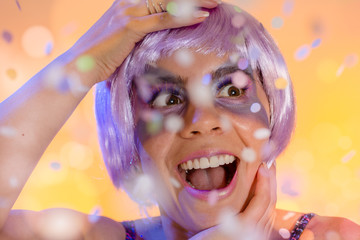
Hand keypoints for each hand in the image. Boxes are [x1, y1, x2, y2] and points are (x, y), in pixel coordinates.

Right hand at [64, 0, 220, 86]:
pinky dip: (183, 18)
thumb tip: (158, 41)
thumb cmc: (101, 58)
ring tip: (215, 3)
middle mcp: (128, 2)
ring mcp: (128, 12)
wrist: (79, 67)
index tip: (200, 2)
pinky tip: (201, 17)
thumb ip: (140, 36)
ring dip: (194, 3)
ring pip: (167, 3)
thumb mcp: (124, 43)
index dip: (181, 0)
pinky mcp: (129, 26)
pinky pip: (162, 19)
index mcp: (127, 5)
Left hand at [190, 163, 276, 239]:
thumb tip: (237, 201)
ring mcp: (253, 230)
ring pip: (268, 200)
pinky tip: (262, 172)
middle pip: (270, 203)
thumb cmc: (209, 239)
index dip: (269, 189)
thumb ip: (236, 216)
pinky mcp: (245, 226)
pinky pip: (260, 201)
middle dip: (272, 182)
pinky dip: (264, 185)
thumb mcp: (227, 226)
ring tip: (267, 164)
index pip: (267, 208)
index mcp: (254, 232)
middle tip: (270, 164)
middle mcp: (258, 232)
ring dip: (270, 179)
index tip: (267, 173)